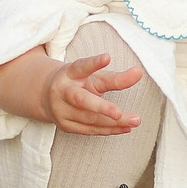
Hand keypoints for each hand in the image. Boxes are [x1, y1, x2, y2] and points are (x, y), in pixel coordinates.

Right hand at [0, 46, 144, 135]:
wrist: (46, 96)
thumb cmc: (77, 82)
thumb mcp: (94, 76)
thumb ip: (116, 77)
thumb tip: (140, 73)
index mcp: (69, 73)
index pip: (81, 67)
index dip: (93, 63)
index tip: (106, 56)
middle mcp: (62, 92)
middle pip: (81, 100)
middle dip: (101, 107)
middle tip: (119, 112)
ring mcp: (62, 111)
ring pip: (89, 119)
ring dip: (113, 122)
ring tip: (134, 120)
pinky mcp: (66, 126)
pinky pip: (90, 130)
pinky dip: (109, 130)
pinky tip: (125, 128)